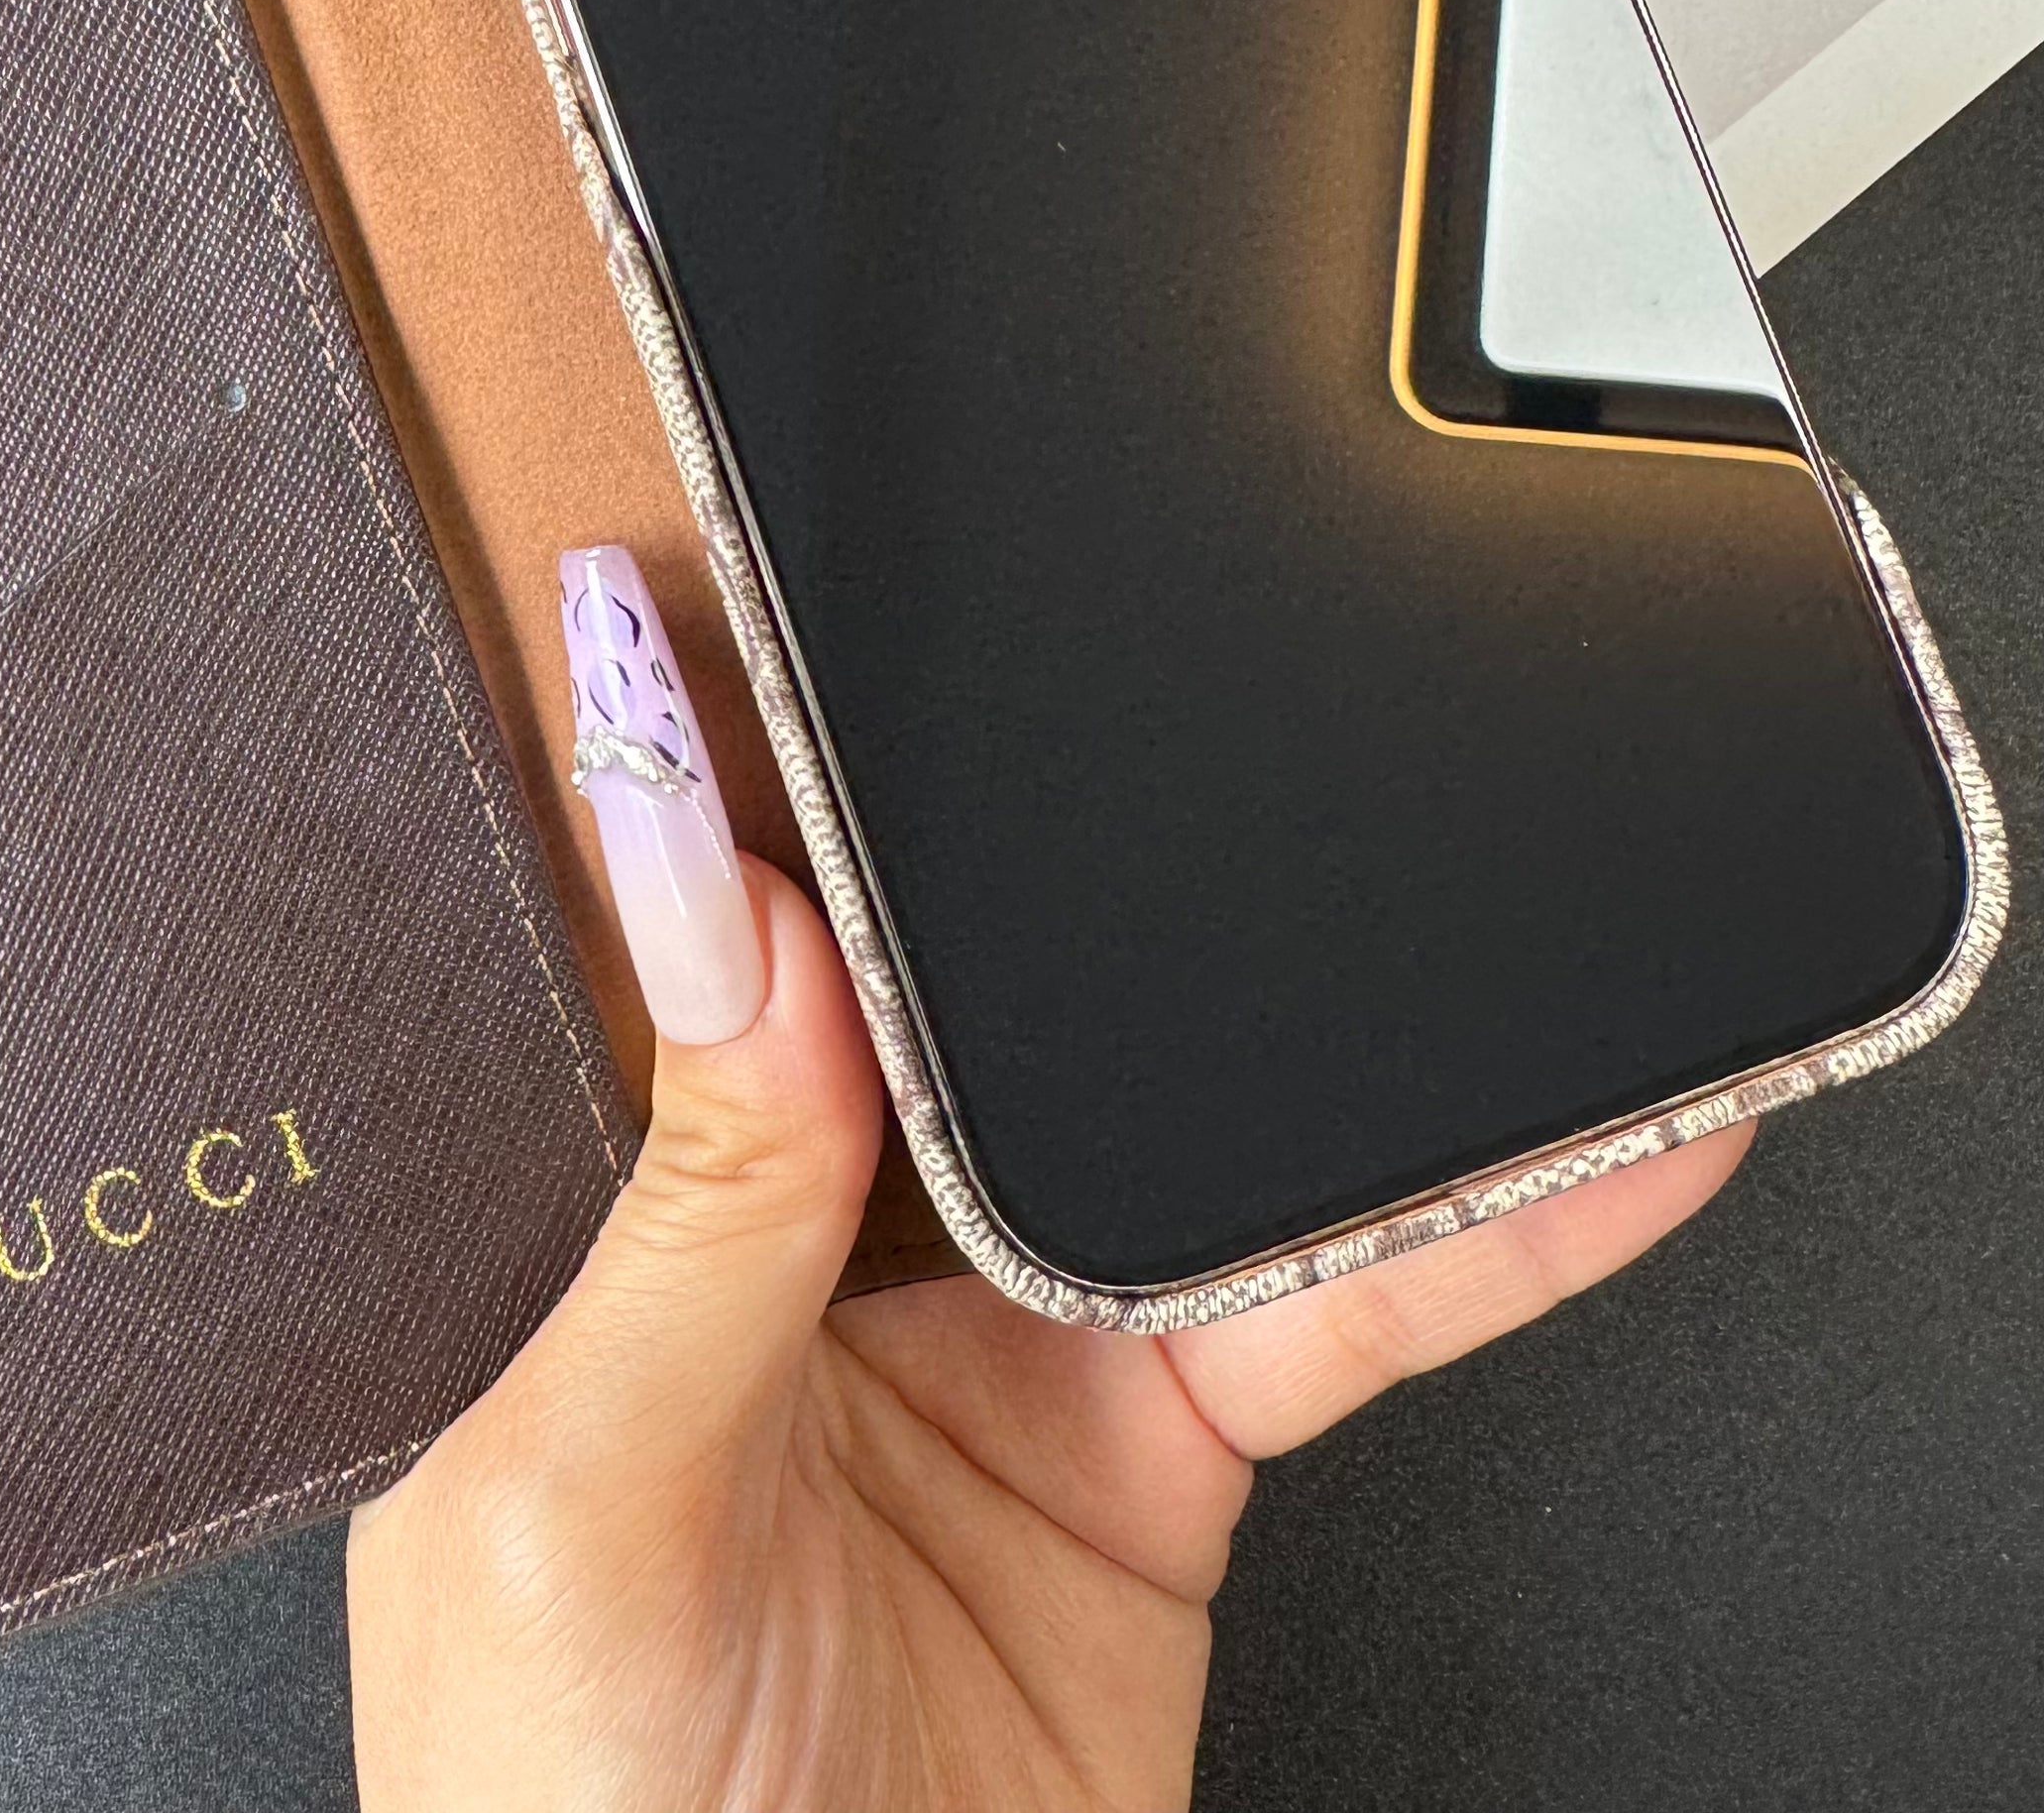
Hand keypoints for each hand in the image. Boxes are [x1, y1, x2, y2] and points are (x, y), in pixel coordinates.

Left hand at [347, 547, 1749, 1810]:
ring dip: (1283, 1026)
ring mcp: (969, 1355)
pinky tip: (1572, 1142)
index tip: (801, 621)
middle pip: (926, 1004)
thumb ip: (676, 1228)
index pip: (664, 963)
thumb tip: (741, 920)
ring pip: (1148, 1125)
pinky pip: (1317, 1313)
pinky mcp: (1135, 1463)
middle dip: (1021, 866)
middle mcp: (772, 1264)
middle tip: (1129, 682)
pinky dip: (1460, 1231)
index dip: (729, 796)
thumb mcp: (565, 1517)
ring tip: (1396, 870)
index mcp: (576, 1239)